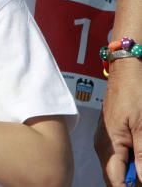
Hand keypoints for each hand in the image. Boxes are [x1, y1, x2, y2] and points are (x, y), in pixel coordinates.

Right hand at [95, 60, 141, 184]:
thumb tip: (141, 180)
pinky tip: (140, 153)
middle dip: (133, 180)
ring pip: (119, 167)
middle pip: (117, 177)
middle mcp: (104, 146)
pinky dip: (132, 159)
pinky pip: (120, 154)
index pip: (116, 182)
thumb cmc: (135, 92)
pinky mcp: (112, 132)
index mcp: (109, 146)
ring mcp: (107, 139)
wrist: (127, 68)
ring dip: (134, 170)